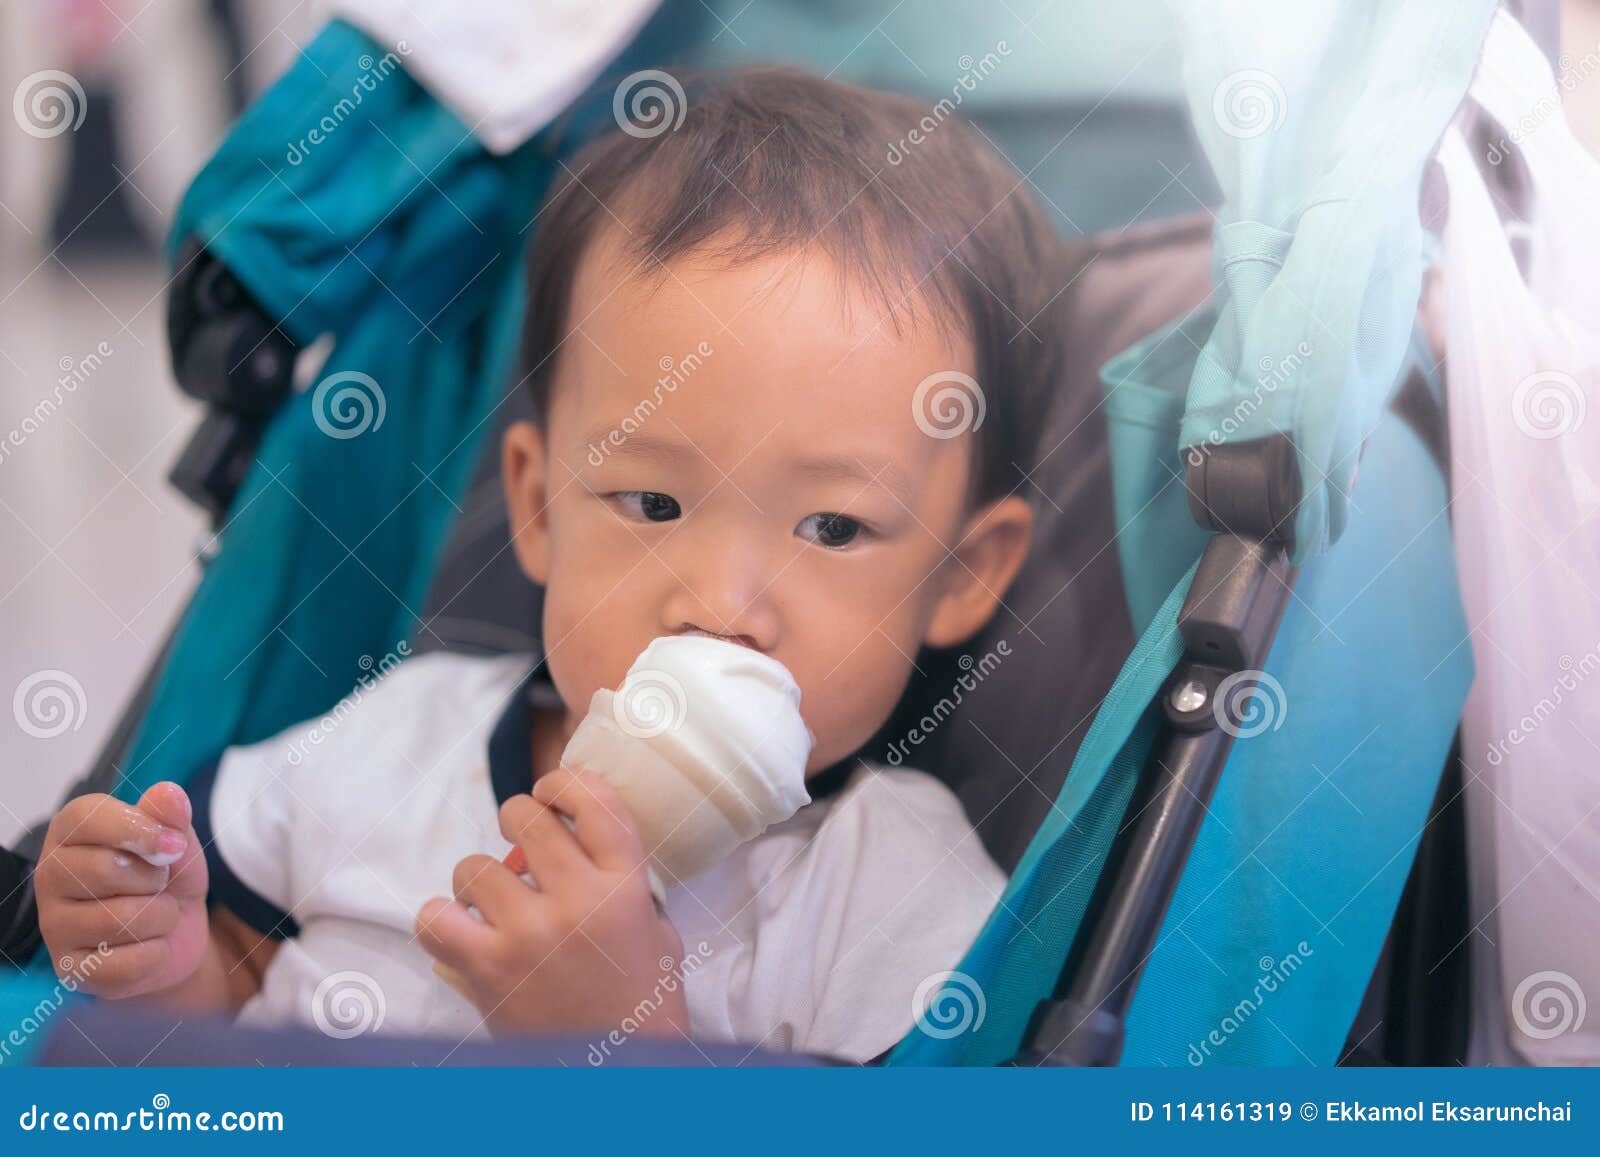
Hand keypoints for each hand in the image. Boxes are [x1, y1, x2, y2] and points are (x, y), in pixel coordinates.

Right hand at [35, 782, 209, 998]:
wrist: (176, 937)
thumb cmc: (168, 880)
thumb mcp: (179, 845)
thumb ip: (172, 819)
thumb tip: (169, 793)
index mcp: (71, 832)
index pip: (88, 816)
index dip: (140, 829)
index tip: (175, 844)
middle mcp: (50, 875)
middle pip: (105, 869)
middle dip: (155, 879)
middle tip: (159, 884)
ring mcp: (54, 925)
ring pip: (120, 919)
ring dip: (162, 918)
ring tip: (157, 914)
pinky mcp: (69, 969)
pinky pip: (126, 963)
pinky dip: (156, 954)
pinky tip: (148, 947)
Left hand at [416, 767, 689, 1039]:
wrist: (620, 1073)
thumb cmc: (643, 1003)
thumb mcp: (657, 929)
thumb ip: (624, 880)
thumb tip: (581, 840)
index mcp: (626, 885)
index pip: (593, 798)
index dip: (564, 780)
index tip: (552, 789)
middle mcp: (576, 901)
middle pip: (525, 817)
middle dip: (518, 819)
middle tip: (521, 841)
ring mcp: (526, 934)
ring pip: (473, 867)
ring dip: (479, 880)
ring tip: (495, 903)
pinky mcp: (486, 970)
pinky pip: (435, 918)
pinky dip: (441, 920)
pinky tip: (462, 930)